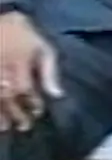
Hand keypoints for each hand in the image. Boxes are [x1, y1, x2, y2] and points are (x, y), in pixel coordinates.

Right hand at [0, 11, 61, 131]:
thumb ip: (50, 71)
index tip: (38, 113)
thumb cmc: (23, 32)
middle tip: (24, 127)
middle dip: (16, 114)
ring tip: (5, 127)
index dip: (33, 104)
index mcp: (20, 62)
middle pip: (7, 97)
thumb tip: (57, 95)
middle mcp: (2, 69)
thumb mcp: (42, 47)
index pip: (26, 90)